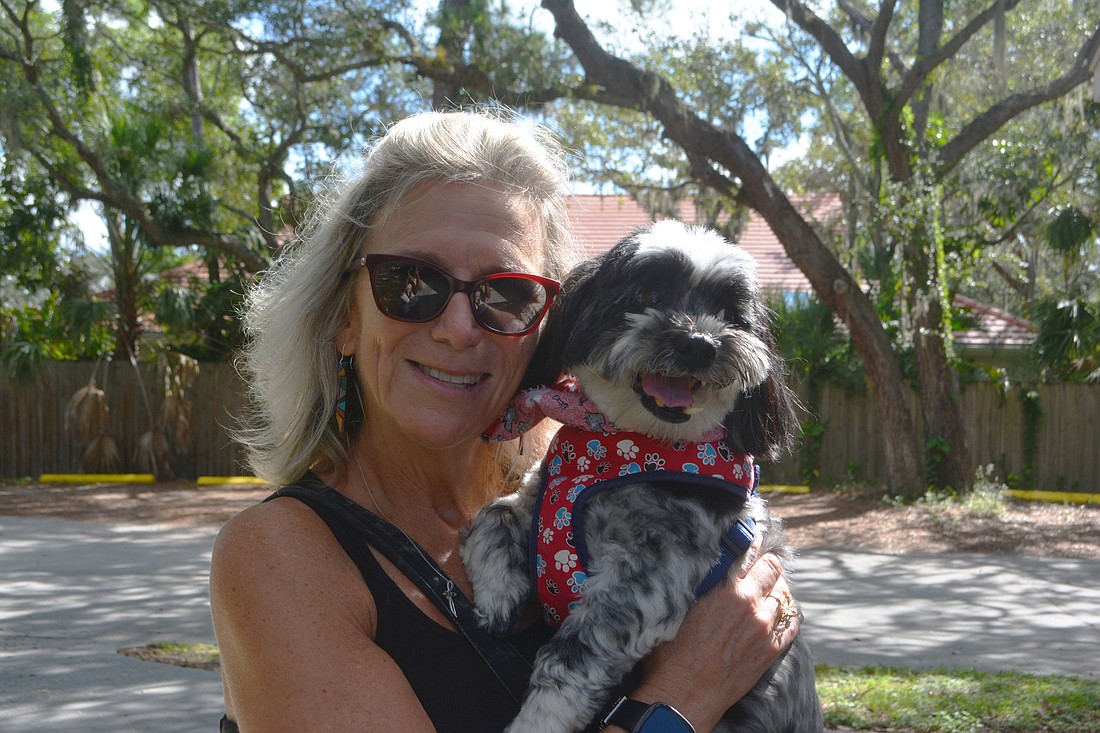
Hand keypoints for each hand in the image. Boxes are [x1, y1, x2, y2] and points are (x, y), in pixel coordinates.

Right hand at [631, 553, 800, 731]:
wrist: (685, 695)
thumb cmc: (673, 653)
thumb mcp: (680, 609)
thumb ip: (700, 585)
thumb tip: (708, 567)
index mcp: (728, 591)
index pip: (750, 554)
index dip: (750, 545)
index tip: (748, 542)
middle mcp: (752, 606)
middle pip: (773, 569)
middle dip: (766, 563)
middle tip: (758, 564)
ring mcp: (765, 630)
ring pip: (784, 594)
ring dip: (776, 587)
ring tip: (767, 588)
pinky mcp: (771, 651)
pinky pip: (792, 623)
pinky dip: (787, 613)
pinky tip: (778, 611)